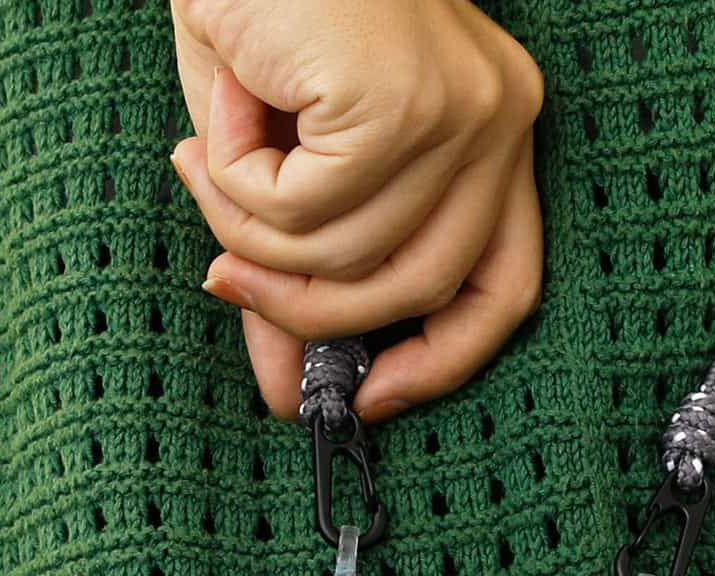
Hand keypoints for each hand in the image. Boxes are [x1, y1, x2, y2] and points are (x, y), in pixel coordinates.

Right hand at [169, 0, 543, 422]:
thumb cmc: (263, 14)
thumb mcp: (284, 170)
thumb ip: (297, 277)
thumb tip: (285, 387)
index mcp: (491, 135)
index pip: (503, 287)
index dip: (444, 362)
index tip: (375, 399)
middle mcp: (498, 121)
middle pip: (424, 290)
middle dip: (307, 312)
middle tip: (228, 280)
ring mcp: (460, 111)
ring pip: (350, 261)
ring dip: (250, 237)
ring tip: (210, 168)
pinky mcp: (400, 103)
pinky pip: (304, 216)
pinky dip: (237, 185)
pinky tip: (221, 124)